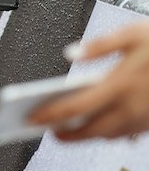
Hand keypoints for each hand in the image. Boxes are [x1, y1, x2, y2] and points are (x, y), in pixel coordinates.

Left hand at [28, 20, 148, 139]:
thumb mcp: (132, 34)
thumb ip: (99, 46)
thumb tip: (71, 53)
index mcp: (120, 85)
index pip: (75, 108)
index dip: (50, 116)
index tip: (33, 118)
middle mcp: (132, 107)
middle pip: (89, 130)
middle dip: (66, 134)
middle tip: (47, 129)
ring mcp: (144, 118)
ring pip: (108, 135)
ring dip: (87, 134)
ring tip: (67, 126)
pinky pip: (126, 133)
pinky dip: (109, 131)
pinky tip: (98, 121)